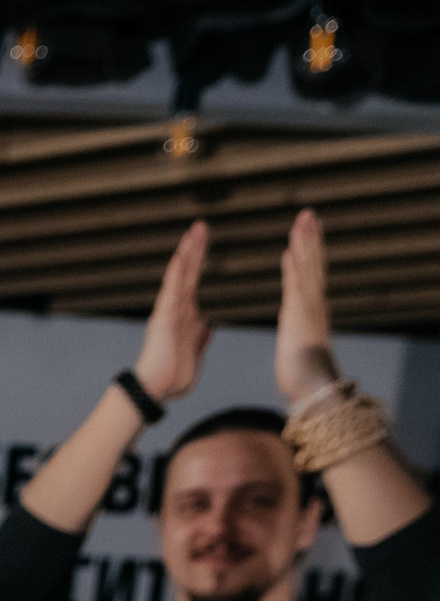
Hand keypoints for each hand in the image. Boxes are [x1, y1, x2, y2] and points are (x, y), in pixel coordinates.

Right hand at [132, 220, 212, 404]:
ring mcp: (169, 311)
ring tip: (196, 229)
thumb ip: (202, 339)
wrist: (155, 390)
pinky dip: (177, 271)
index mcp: (186, 319)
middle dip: (196, 249)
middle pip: (188, 273)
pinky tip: (182, 253)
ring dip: (188, 251)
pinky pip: (172, 289)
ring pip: (180, 275)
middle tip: (202, 226)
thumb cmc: (172, 380)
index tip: (206, 246)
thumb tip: (209, 324)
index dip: (201, 264)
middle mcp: (176, 310)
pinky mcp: (164, 316)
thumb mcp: (196, 357)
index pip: (195, 284)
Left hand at [276, 207, 340, 403]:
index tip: (305, 231)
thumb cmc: (303, 374)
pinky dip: (294, 269)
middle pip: (313, 264)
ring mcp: (308, 309)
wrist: (313, 387)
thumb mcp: (297, 346)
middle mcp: (312, 304)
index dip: (308, 251)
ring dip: (305, 244)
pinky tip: (289, 251)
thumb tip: (297, 332)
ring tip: (302, 220)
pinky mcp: (299, 317)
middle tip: (307, 213)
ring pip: (308, 269)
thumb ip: (298, 333)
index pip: (309, 274)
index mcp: (308, 310)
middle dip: (310, 238)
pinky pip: (296, 287)